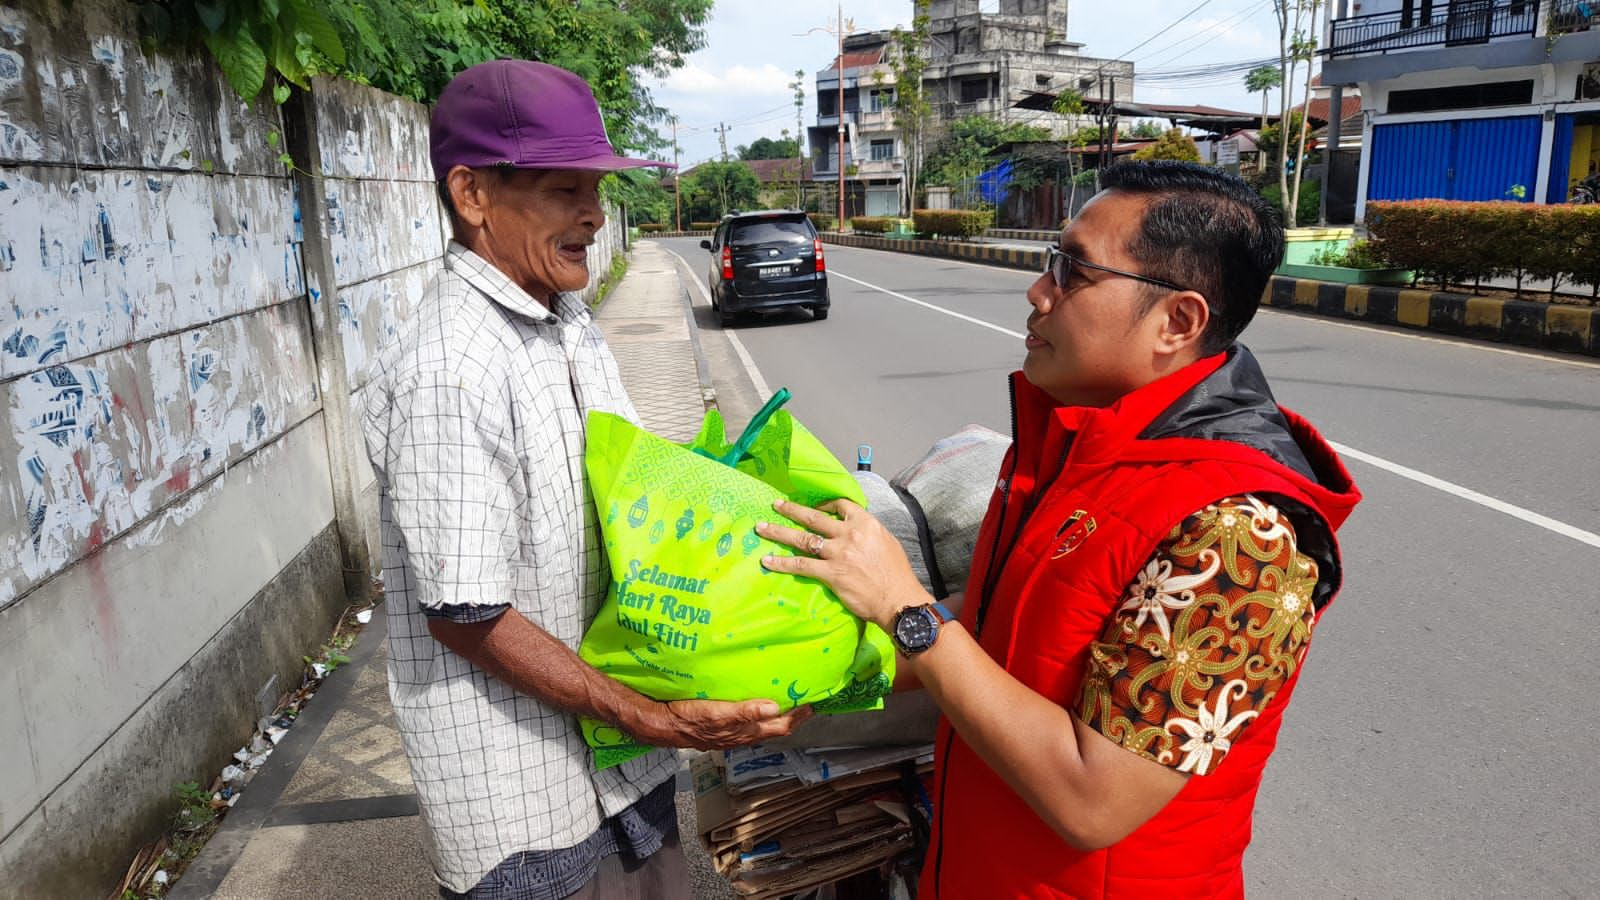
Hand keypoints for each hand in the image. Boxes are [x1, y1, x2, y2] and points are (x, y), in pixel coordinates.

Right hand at [632, 698, 812, 750]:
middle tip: (805, 700)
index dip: (798, 718)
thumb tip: (774, 708)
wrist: (662, 724)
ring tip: (786, 699)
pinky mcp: (720, 726)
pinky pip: (746, 721)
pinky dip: (758, 712)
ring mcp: (731, 732)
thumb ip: (745, 713)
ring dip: (776, 714)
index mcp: (744, 732)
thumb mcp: (718, 714)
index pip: (780, 727)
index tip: (813, 704)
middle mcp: (741, 735)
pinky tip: (755, 702)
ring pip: (761, 726)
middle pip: (774, 728)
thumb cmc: (688, 718)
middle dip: (792, 716)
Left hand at [756, 498, 933, 630]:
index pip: (841, 505)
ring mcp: (838, 553)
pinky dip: (782, 562)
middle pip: (814, 518)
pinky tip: (767, 560)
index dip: (824, 505)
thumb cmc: (896, 573)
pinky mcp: (830, 573)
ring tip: (761, 527)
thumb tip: (854, 531)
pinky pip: (801, 565)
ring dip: (779, 532)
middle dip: (792, 510)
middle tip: (776, 504)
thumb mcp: (886, 542)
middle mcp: (849, 534)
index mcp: (865, 523)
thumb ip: (867, 533)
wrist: (898, 599)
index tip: (814, 507)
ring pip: (802, 538)